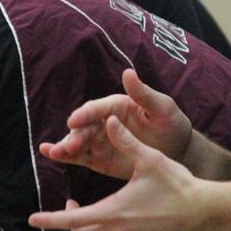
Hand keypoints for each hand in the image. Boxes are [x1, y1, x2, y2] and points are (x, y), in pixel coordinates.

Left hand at [30, 116, 205, 230]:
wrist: (205, 213)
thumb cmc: (177, 183)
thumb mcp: (149, 158)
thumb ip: (125, 140)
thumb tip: (108, 120)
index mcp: (113, 211)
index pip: (71, 219)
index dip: (49, 219)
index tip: (32, 219)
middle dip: (71, 218)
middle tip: (74, 202)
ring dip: (91, 228)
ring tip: (98, 210)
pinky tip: (125, 223)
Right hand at [39, 69, 192, 178]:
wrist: (179, 151)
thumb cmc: (171, 124)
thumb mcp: (162, 108)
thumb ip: (144, 93)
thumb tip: (128, 72)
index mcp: (118, 106)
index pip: (98, 108)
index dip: (85, 114)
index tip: (73, 120)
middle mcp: (105, 121)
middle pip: (85, 126)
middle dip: (76, 134)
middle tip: (70, 144)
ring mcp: (101, 140)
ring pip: (79, 141)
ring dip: (66, 145)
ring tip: (55, 152)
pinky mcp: (100, 158)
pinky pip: (80, 156)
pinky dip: (66, 156)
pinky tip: (51, 154)